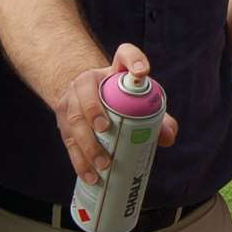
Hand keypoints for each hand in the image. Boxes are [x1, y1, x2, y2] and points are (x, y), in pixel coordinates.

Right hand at [57, 43, 179, 185]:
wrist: (85, 99)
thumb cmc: (118, 99)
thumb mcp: (135, 100)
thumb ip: (156, 115)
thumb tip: (168, 135)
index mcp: (111, 70)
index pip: (125, 54)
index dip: (133, 60)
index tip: (142, 73)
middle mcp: (86, 81)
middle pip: (86, 93)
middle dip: (94, 112)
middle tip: (107, 130)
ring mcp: (71, 102)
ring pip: (74, 121)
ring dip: (87, 145)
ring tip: (103, 165)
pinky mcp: (63, 124)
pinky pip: (69, 143)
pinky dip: (79, 162)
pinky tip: (91, 177)